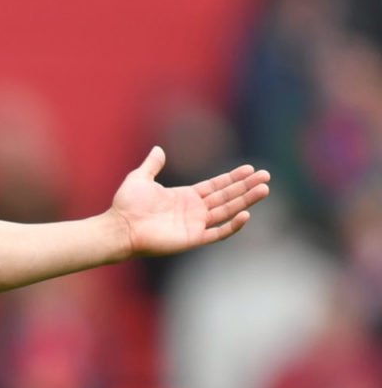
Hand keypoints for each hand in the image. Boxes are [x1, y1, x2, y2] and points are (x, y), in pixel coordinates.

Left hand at [110, 146, 270, 257]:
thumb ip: (152, 165)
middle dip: (246, 186)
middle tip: (267, 176)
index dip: (233, 178)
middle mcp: (194, 210)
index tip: (250, 169)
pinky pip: (217, 232)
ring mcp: (195, 224)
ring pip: (227, 211)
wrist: (119, 227)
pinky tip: (245, 214)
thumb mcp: (140, 178)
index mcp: (185, 196)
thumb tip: (158, 149)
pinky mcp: (192, 238)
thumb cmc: (126, 205)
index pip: (216, 186)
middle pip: (226, 196)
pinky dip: (232, 225)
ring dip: (246, 201)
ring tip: (264, 189)